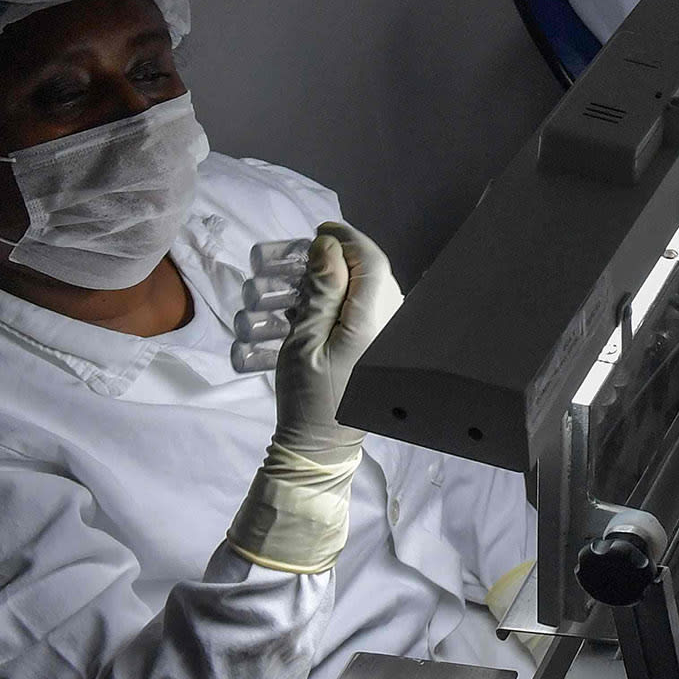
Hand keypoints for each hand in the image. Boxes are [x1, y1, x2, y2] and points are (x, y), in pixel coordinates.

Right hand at [270, 222, 399, 454]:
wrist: (321, 447)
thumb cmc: (310, 397)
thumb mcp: (305, 342)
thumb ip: (322, 291)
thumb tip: (330, 245)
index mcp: (376, 320)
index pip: (370, 260)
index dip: (346, 238)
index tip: (318, 231)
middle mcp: (391, 323)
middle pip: (366, 273)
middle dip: (329, 262)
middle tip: (292, 263)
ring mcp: (388, 337)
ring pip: (361, 292)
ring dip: (325, 284)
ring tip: (287, 292)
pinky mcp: (379, 348)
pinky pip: (361, 313)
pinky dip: (333, 305)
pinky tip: (300, 314)